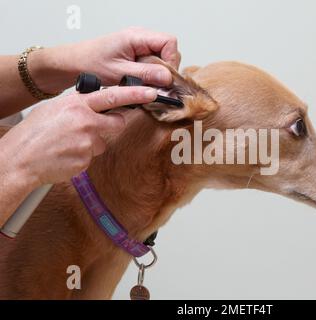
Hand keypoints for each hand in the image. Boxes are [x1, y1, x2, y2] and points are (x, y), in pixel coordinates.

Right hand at [0, 86, 156, 186]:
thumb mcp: (54, 109)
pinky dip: (82, 156)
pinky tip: (66, 154)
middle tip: (91, 128)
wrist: (20, 159)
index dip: (135, 94)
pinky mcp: (87, 160)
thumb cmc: (33, 134)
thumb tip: (95, 104)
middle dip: (110, 125)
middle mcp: (86, 122)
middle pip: (116, 122)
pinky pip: (92, 156)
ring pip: (102, 142)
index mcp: (77, 105)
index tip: (151, 92)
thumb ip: (78, 105)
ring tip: (68, 143)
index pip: (113, 96)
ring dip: (91, 143)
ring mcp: (87, 142)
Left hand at [29, 27, 180, 93]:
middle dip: (166, 68)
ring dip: (158, 72)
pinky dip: (151, 73)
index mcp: (136, 36)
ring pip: (162, 57)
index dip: (171, 60)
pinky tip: (142, 81)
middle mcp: (140, 37)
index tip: (166, 78)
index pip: (169, 42)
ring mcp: (139, 44)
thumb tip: (167, 78)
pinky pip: (153, 61)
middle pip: (169, 49)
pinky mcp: (137, 53)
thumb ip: (145, 74)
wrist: (73, 63)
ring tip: (146, 83)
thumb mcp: (120, 73)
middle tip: (156, 84)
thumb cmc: (90, 64)